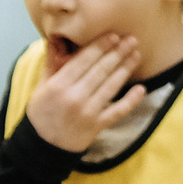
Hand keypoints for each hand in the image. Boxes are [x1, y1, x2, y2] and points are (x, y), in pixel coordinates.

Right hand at [25, 34, 144, 152]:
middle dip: (118, 52)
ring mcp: (87, 112)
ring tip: (136, 54)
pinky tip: (141, 88)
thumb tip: (56, 39)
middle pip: (100, 70)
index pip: (83, 60)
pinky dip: (131, 100)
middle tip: (131, 39)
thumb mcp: (41, 88)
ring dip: (125, 68)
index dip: (100, 46)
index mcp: (59, 85)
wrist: (43, 148)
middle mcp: (74, 97)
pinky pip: (118, 110)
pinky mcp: (97, 125)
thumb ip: (52, 64)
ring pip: (111, 86)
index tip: (114, 35)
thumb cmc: (41, 114)